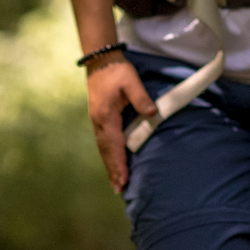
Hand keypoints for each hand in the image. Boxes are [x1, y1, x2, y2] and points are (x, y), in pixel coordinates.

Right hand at [87, 57, 156, 190]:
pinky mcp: (98, 118)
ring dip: (109, 166)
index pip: (114, 144)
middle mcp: (98, 121)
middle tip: (119, 189)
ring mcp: (96, 120)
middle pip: (106, 151)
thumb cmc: (117, 71)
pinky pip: (102, 142)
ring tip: (115, 183)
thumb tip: (152, 113)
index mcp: (106, 116)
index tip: (123, 179)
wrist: (101, 61)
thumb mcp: (131, 82)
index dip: (119, 163)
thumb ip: (141, 98)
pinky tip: (111, 163)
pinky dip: (107, 155)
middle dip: (113, 170)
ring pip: (103, 148)